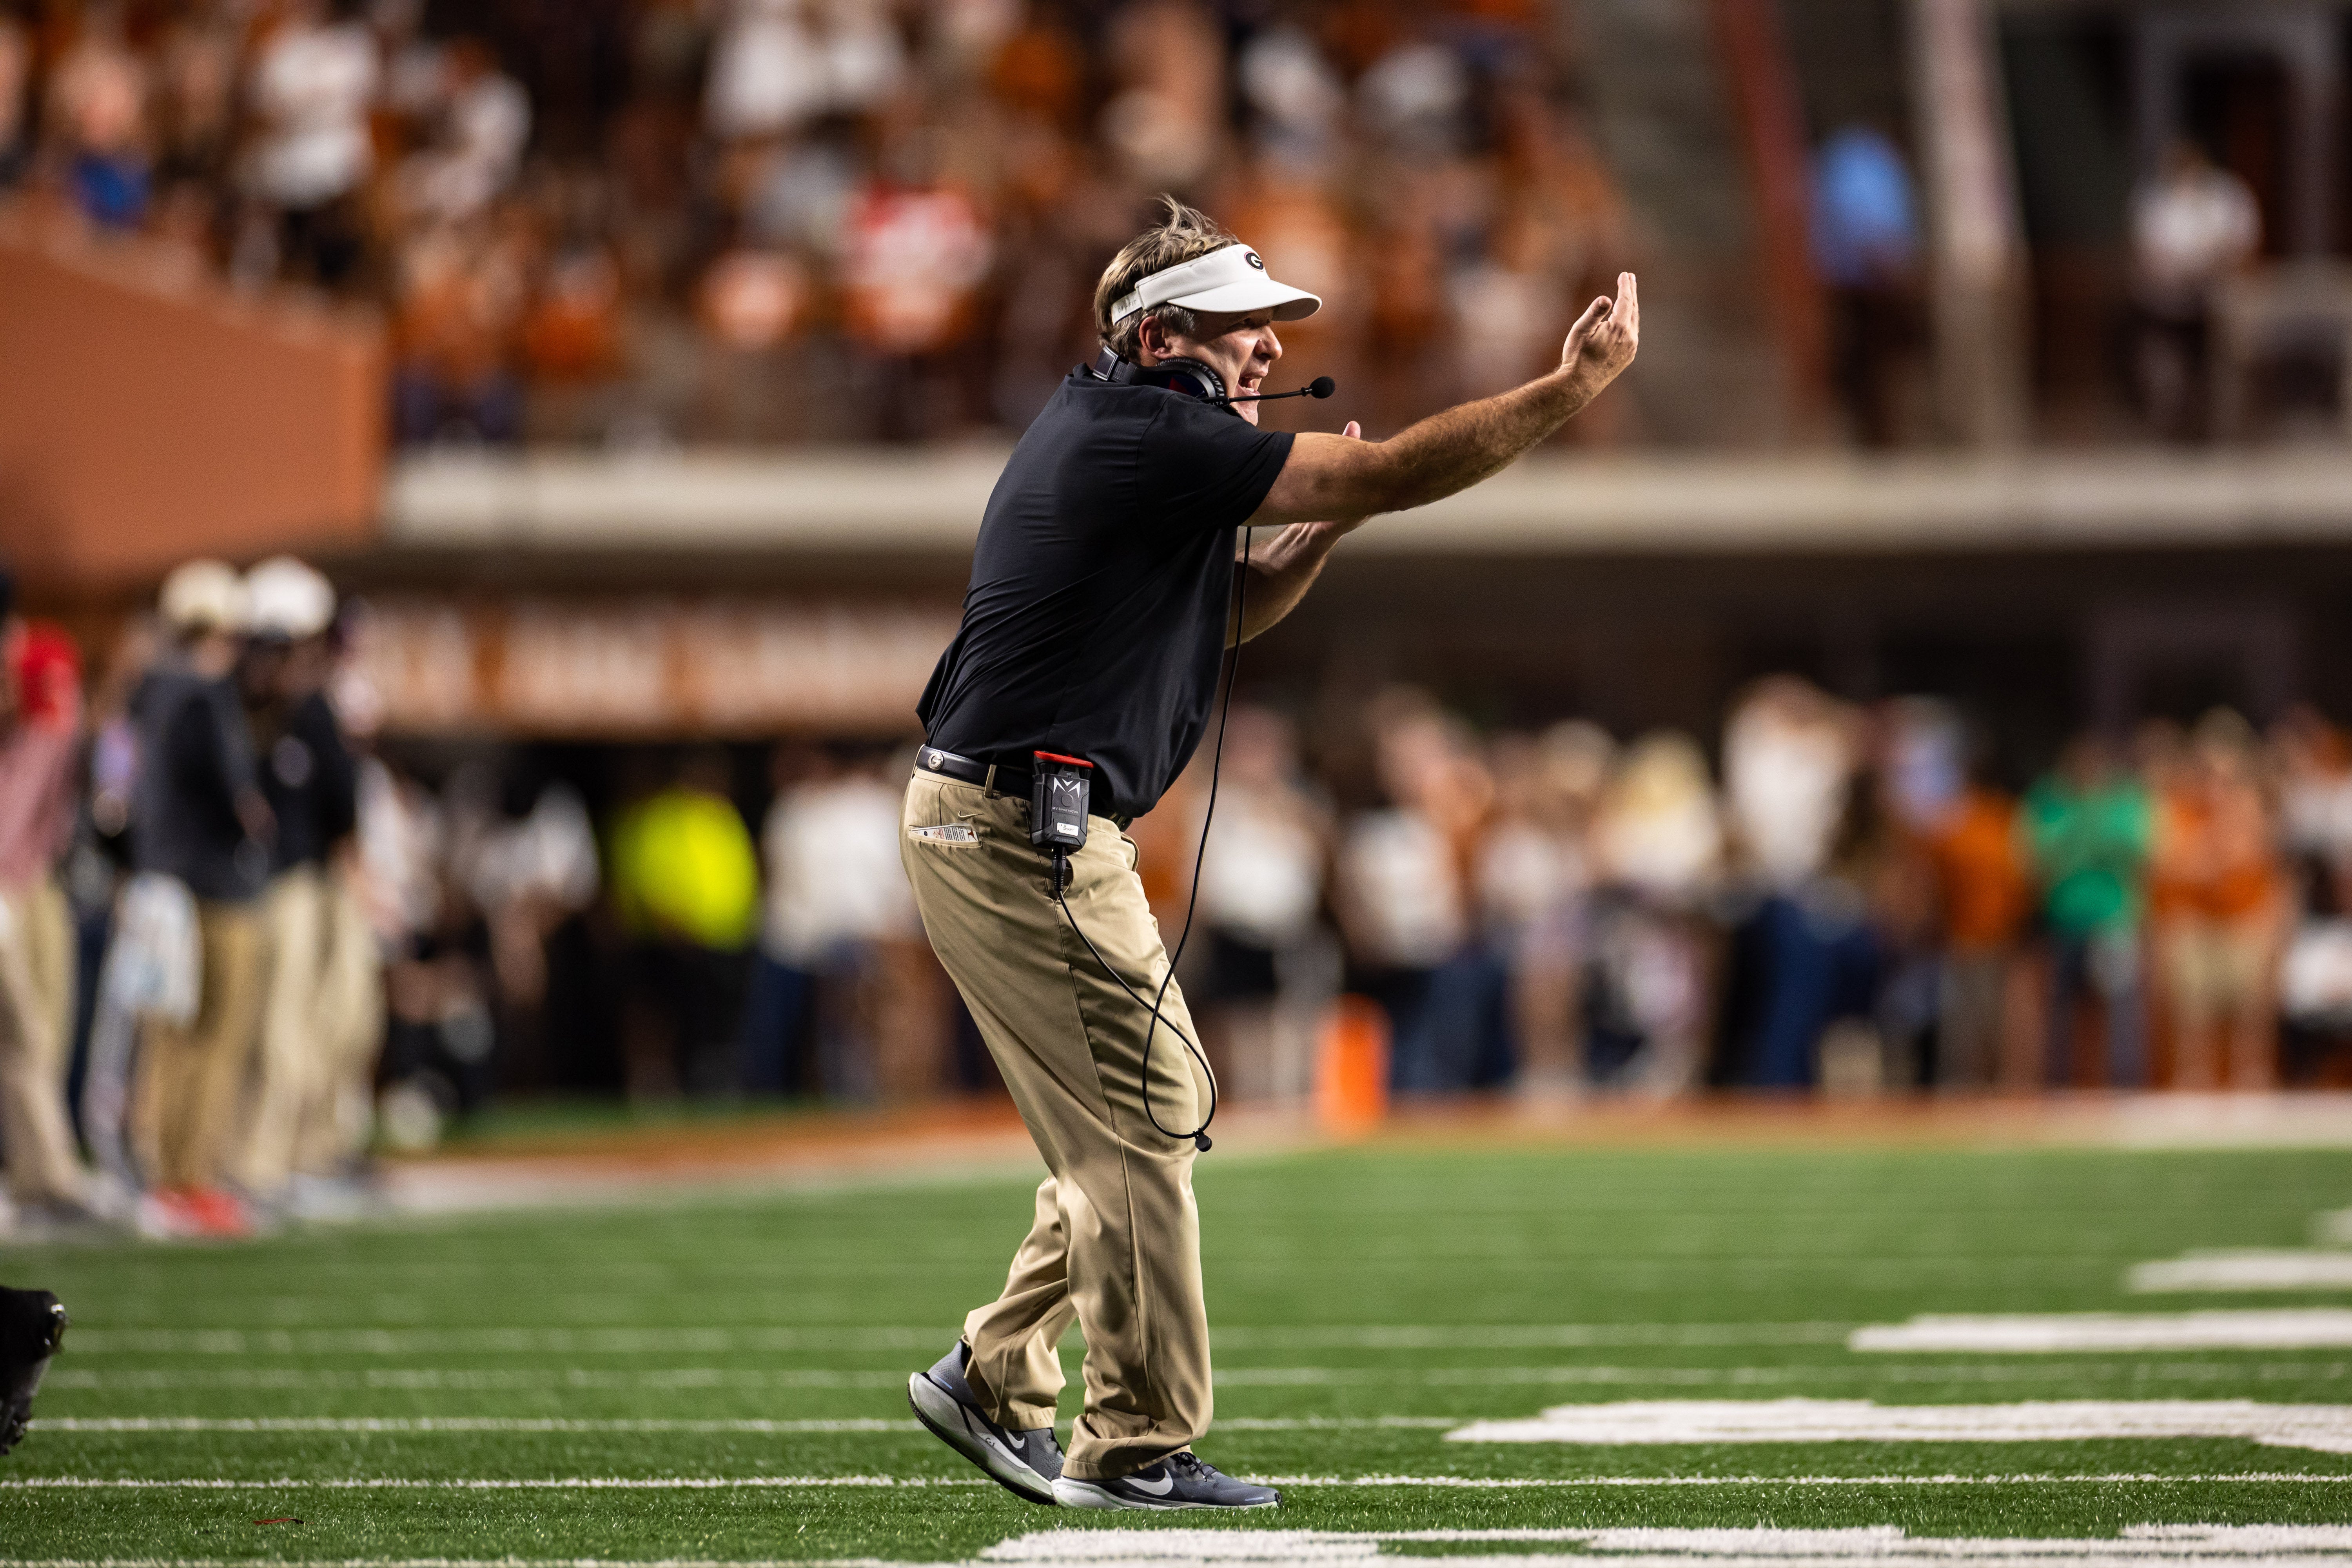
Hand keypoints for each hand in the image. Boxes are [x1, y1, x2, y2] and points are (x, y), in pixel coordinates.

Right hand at [1560, 271, 1638, 386]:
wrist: (1580, 385)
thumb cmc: (1576, 357)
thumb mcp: (1581, 331)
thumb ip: (1594, 313)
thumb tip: (1605, 298)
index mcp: (1619, 329)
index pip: (1625, 301)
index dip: (1625, 287)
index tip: (1624, 274)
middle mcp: (1630, 338)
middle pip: (1633, 309)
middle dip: (1631, 292)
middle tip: (1630, 278)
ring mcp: (1631, 348)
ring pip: (1634, 321)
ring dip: (1632, 306)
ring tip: (1629, 296)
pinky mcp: (1628, 356)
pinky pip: (1632, 333)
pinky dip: (1630, 321)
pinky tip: (1625, 319)